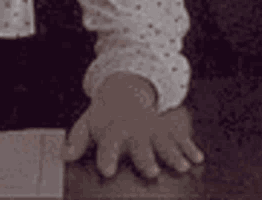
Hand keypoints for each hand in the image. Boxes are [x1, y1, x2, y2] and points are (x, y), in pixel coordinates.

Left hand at [62, 74, 203, 178]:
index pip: (109, 143)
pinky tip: (196, 158)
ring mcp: (151, 127)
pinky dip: (188, 146)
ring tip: (181, 166)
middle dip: (145, 157)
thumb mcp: (88, 123)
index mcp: (113, 128)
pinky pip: (178, 135)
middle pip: (139, 143)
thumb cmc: (105, 115)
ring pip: (162, 139)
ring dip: (172, 152)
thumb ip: (77, 139)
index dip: (107, 156)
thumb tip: (65, 155)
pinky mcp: (165, 127)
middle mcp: (134, 128)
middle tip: (151, 172)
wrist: (123, 90)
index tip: (107, 171)